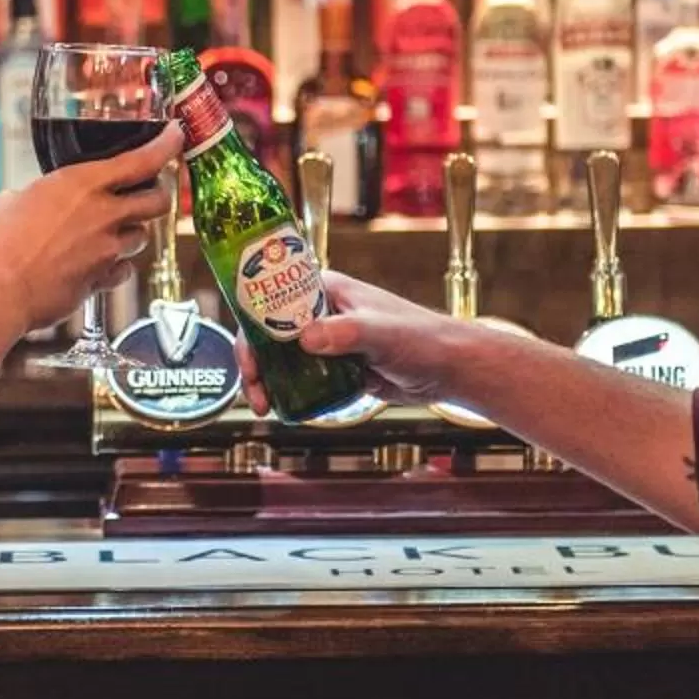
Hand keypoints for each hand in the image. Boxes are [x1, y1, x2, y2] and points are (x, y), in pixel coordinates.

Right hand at [0, 124, 182, 334]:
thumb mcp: (12, 200)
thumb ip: (38, 195)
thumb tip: (33, 198)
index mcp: (82, 183)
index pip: (141, 159)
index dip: (166, 145)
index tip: (176, 135)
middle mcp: (103, 214)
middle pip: (158, 201)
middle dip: (158, 197)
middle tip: (149, 195)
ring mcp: (106, 249)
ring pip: (142, 238)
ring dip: (132, 234)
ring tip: (109, 234)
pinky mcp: (101, 280)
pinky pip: (123, 271)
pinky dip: (116, 268)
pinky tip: (98, 266)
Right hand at [239, 269, 470, 413]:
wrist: (448, 369)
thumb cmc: (422, 339)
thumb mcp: (381, 332)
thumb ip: (346, 332)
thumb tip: (307, 339)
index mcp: (326, 290)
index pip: (272, 300)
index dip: (253, 326)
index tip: (250, 357)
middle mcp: (322, 313)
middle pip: (270, 333)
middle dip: (255, 362)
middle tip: (255, 390)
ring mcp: (329, 341)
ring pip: (283, 359)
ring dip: (268, 380)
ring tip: (265, 405)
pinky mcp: (337, 367)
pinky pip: (304, 379)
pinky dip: (290, 393)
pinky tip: (286, 408)